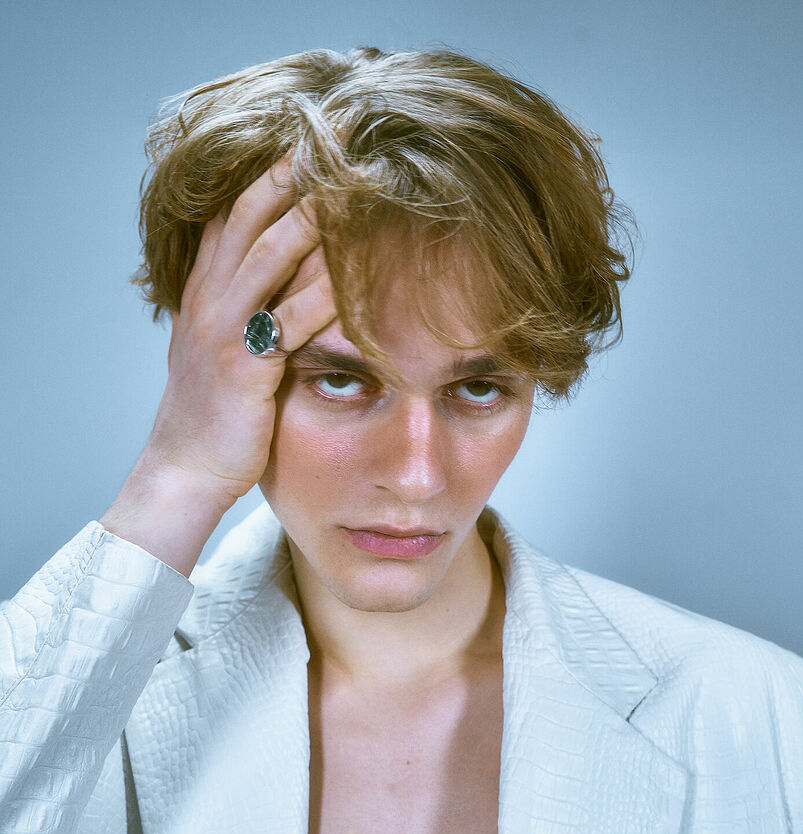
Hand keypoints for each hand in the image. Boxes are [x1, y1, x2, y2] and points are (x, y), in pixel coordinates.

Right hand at [141, 154, 337, 512]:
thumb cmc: (215, 412)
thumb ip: (242, 306)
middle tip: (338, 136)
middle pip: (252, 215)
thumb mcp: (219, 347)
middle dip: (294, 171)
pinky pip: (290, 319)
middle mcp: (211, 298)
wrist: (186, 468)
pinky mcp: (244, 367)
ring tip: (352, 180)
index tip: (308, 135)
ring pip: (270, 254)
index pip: (234, 212)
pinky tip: (356, 271)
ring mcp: (223, 329)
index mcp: (207, 289)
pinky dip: (324, 293)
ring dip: (313, 214)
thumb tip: (282, 277)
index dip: (268, 170)